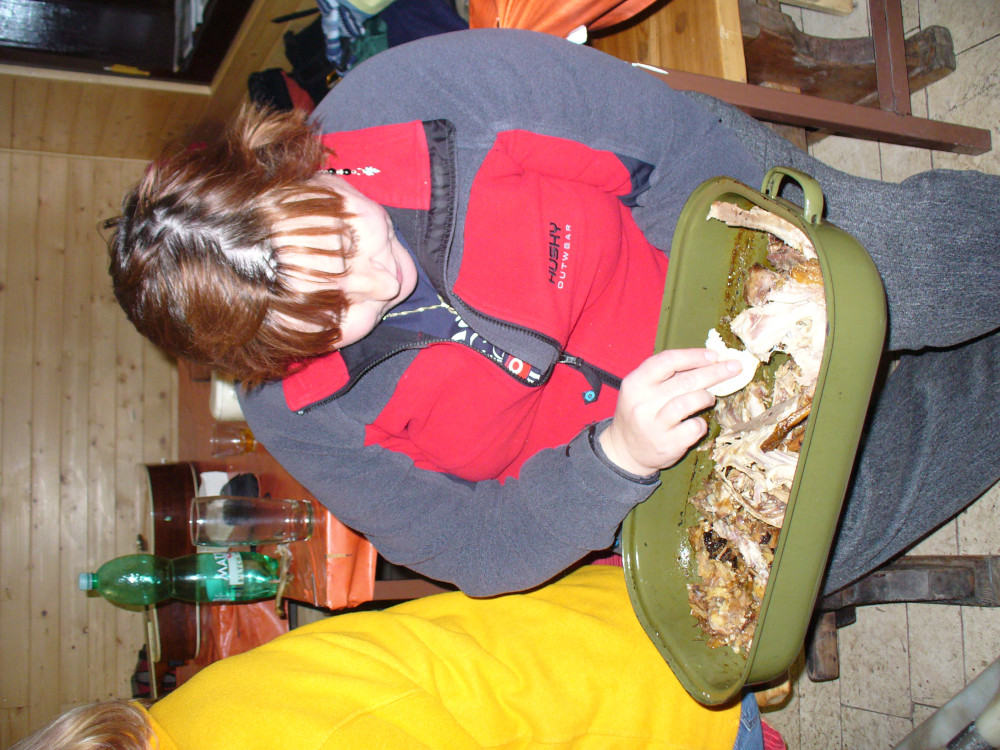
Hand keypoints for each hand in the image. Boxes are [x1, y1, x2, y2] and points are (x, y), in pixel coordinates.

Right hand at [598, 349, 740, 475]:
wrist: (624, 451)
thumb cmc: (640, 413)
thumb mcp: (641, 390)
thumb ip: (667, 376)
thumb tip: (707, 361)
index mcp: (635, 383)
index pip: (667, 361)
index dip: (693, 356)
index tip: (714, 355)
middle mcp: (642, 403)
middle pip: (684, 381)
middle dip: (714, 372)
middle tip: (735, 367)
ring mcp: (653, 425)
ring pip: (688, 402)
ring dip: (706, 396)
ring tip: (710, 397)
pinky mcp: (667, 444)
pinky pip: (693, 428)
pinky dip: (701, 423)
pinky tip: (698, 423)